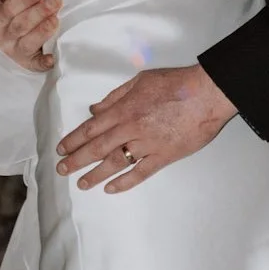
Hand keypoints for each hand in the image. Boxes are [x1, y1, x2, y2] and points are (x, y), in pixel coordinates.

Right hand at [0, 0, 60, 71]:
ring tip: (56, 20)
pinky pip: (36, 65)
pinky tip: (52, 58)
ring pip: (28, 43)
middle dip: (39, 12)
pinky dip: (44, 62)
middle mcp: (3, 39)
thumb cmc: (4, 23)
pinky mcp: (28, 65)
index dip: (24, 0)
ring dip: (42, 32)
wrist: (2, 53)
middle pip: (21, 25)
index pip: (8, 10)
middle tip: (56, 1)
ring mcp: (16, 54)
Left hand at [57, 63, 236, 192]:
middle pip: (97, 148)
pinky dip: (125, 182)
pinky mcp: (164, 156)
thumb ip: (116, 96)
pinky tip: (111, 189)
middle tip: (62, 170)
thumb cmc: (175, 83)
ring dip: (95, 175)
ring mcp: (147, 144)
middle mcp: (131, 128)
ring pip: (115, 163)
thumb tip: (95, 110)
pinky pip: (141, 172)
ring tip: (82, 184)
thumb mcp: (140, 80)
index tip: (61, 149)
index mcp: (124, 109)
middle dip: (77, 160)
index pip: (91, 128)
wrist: (207, 93)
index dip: (73, 140)